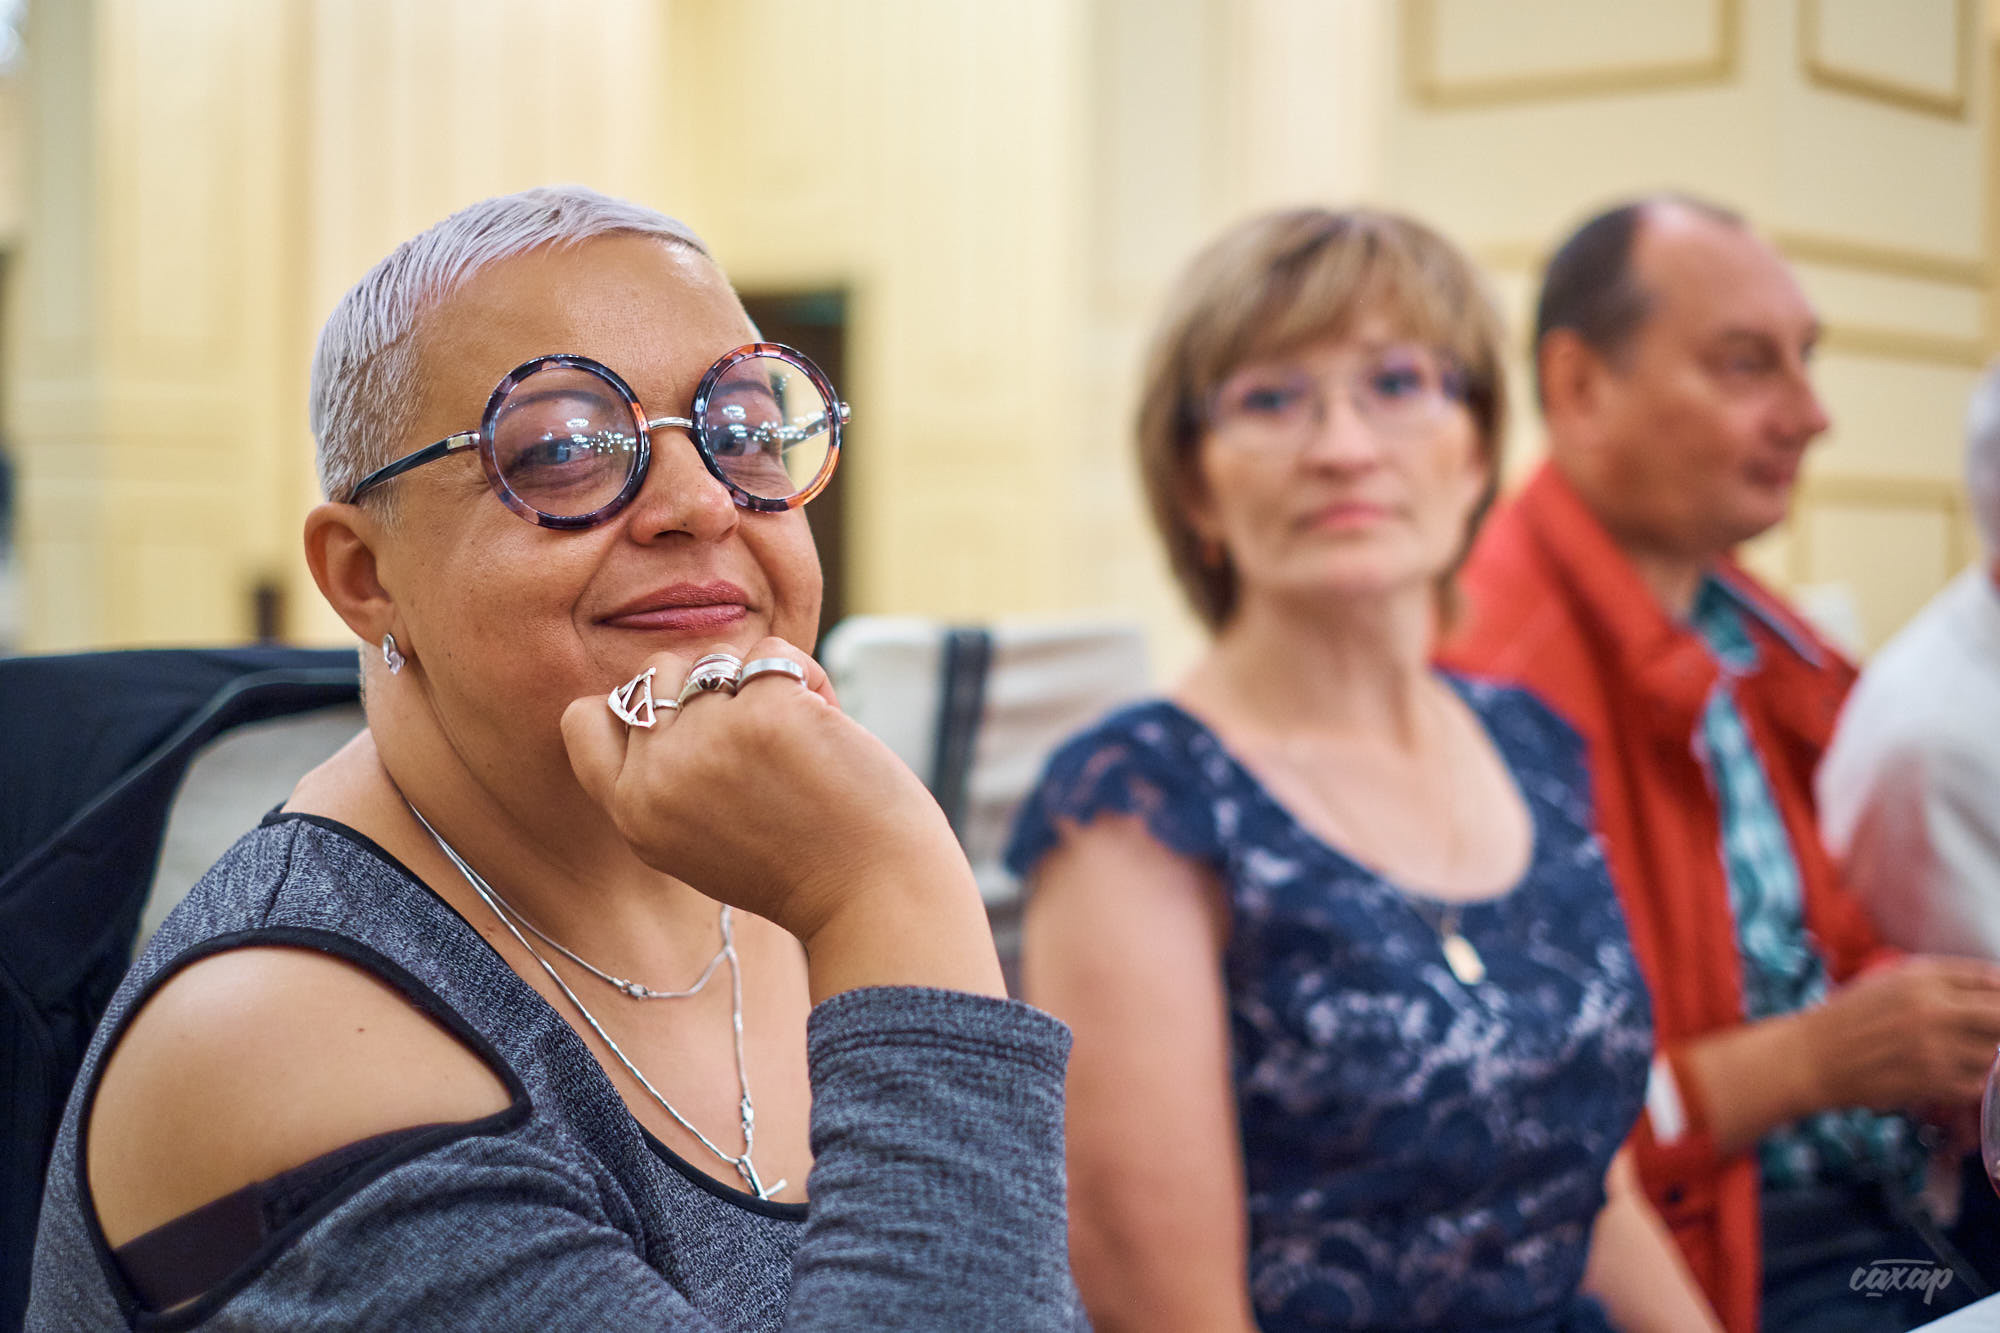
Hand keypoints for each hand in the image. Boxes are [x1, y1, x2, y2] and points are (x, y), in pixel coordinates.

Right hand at [561, 638, 1002, 998]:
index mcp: (633, 815)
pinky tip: (832, 731)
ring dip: (763, 682)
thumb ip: (667, 778)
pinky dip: (811, 680)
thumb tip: (663, 692)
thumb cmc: (802, 867)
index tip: (688, 720)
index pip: (585, 720)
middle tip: (760, 740)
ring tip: (800, 740)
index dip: (635, 701)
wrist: (874, 896)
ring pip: (717, 656)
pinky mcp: (765, 711)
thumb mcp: (698, 841)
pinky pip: (776, 652)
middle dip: (711, 685)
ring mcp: (706, 740)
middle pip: (657, 671)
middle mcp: (657, 779)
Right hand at [1798, 956, 1999, 1113]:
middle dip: (1998, 1024)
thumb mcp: (1891, 982)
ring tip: (1958, 1054)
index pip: (1991, 980)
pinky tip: (1947, 1074)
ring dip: (1986, 1056)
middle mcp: (1933, 1009)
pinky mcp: (1933, 1082)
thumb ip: (1941, 980)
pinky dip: (1970, 1081)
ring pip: (1995, 1054)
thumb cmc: (1850, 1017)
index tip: (1994, 1004)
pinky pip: (1978, 1084)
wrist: (1813, 1058)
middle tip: (1986, 1032)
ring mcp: (1936, 1048)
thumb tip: (1994, 986)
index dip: (1999, 994)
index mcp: (1922, 978)